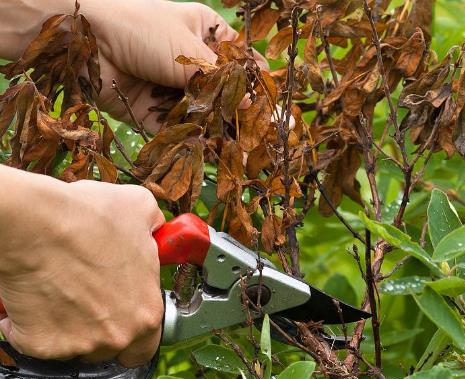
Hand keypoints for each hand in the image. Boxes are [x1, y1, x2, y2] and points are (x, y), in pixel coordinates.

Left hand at [0, 0, 267, 131]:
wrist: (82, 40)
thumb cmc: (140, 28)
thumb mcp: (189, 50)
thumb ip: (218, 81)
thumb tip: (248, 104)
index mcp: (204, 33)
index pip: (238, 60)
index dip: (254, 82)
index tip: (271, 105)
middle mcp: (190, 62)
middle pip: (221, 92)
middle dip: (238, 114)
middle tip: (259, 136)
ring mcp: (171, 87)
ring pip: (202, 113)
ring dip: (218, 131)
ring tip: (241, 151)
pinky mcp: (152, 111)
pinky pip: (177, 129)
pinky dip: (192, 141)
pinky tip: (212, 154)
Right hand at [0, 166, 164, 366]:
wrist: (36, 224)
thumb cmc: (88, 218)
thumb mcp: (140, 209)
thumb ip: (155, 226)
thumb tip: (154, 227)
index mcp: (147, 311)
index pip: (148, 342)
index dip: (135, 326)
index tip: (122, 311)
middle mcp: (118, 335)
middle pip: (111, 345)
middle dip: (101, 326)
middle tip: (88, 296)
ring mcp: (78, 344)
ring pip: (74, 345)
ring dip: (68, 325)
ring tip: (61, 288)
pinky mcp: (40, 344)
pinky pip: (35, 341)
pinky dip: (31, 324)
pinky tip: (34, 295)